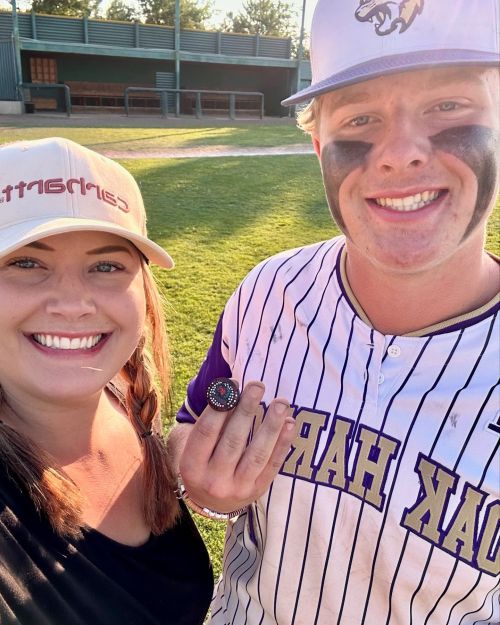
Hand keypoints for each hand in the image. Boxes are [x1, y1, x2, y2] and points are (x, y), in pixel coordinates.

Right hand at [179, 381, 295, 513]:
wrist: (210, 501)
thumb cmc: (202, 460)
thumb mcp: (194, 445)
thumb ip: (210, 421)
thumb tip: (229, 389)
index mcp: (192, 466)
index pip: (206, 432)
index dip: (220, 406)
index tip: (233, 383)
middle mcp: (213, 480)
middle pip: (232, 441)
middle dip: (247, 410)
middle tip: (257, 386)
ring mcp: (238, 489)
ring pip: (257, 455)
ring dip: (271, 426)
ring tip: (281, 403)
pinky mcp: (258, 491)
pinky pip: (273, 465)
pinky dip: (283, 444)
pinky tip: (290, 424)